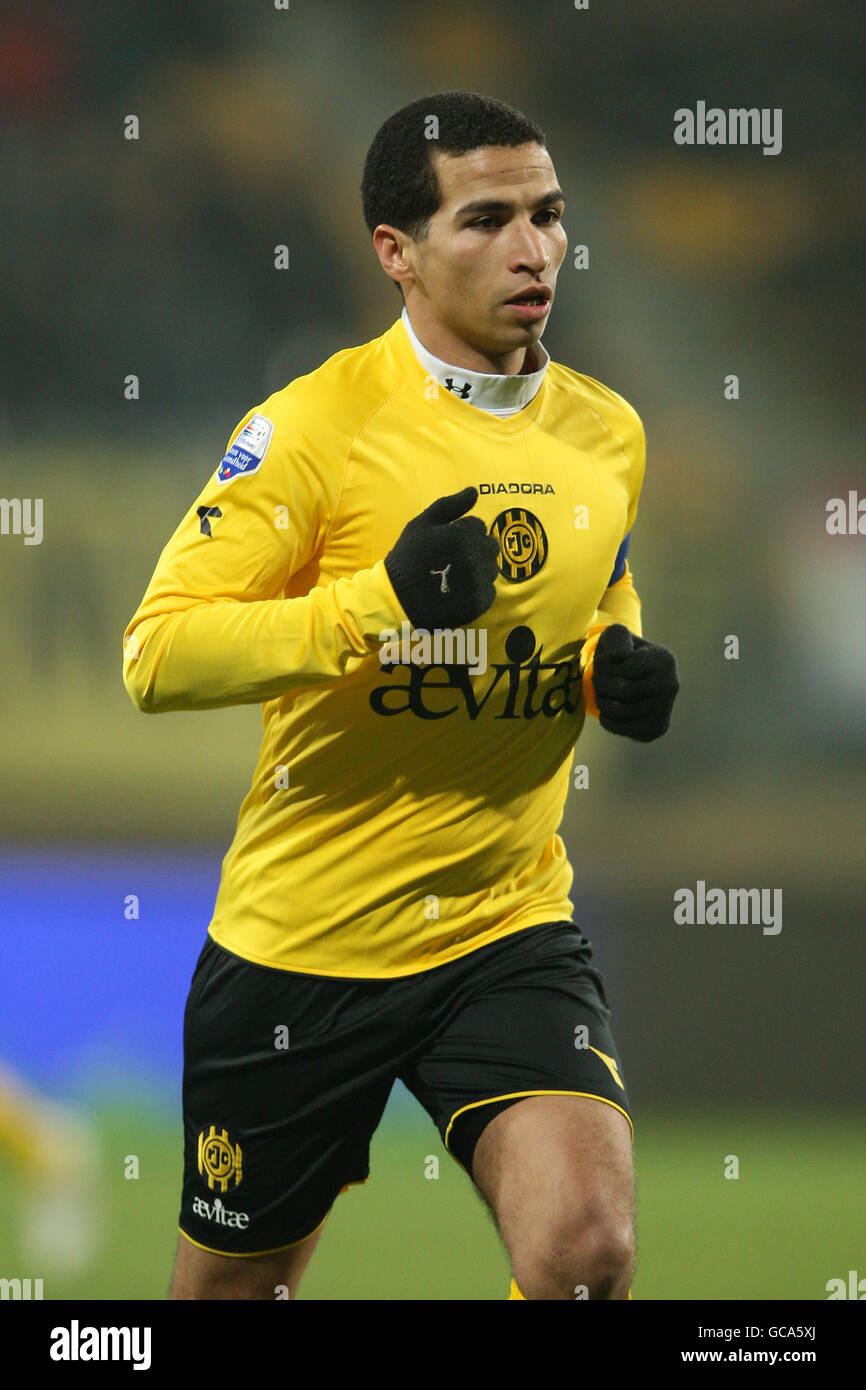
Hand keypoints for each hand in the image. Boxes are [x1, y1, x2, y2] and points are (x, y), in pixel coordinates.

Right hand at [384, 486, 499, 628]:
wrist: (397, 598)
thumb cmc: (408, 557)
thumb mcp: (422, 524)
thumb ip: (450, 505)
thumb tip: (474, 490)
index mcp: (462, 534)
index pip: (479, 526)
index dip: (463, 534)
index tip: (446, 546)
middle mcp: (473, 556)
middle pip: (491, 547)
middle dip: (475, 550)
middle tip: (453, 561)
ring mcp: (477, 580)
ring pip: (491, 569)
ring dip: (478, 571)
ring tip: (454, 578)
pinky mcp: (479, 602)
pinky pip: (489, 592)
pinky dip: (477, 593)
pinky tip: (458, 593)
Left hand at [591, 624, 678, 741]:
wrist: (633, 678)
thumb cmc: (621, 653)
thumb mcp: (616, 636)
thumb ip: (616, 637)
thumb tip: (619, 656)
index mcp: (664, 659)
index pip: (624, 667)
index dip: (602, 665)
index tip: (601, 661)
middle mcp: (671, 684)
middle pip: (622, 690)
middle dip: (599, 683)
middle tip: (597, 679)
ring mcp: (666, 707)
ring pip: (620, 710)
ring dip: (601, 701)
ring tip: (601, 693)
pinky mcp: (657, 727)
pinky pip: (623, 729)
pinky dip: (607, 720)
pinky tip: (607, 711)